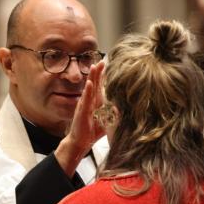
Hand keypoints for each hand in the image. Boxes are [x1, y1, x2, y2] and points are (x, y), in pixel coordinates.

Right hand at [55, 61, 104, 176]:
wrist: (80, 142)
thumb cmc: (92, 133)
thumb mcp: (107, 122)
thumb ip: (114, 115)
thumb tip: (122, 108)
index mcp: (96, 103)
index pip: (100, 87)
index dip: (103, 76)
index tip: (107, 65)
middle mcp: (90, 102)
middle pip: (94, 84)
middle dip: (98, 72)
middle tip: (102, 60)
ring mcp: (85, 106)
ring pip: (89, 89)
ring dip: (92, 77)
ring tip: (94, 67)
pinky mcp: (81, 112)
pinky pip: (85, 100)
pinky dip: (87, 91)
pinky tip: (89, 84)